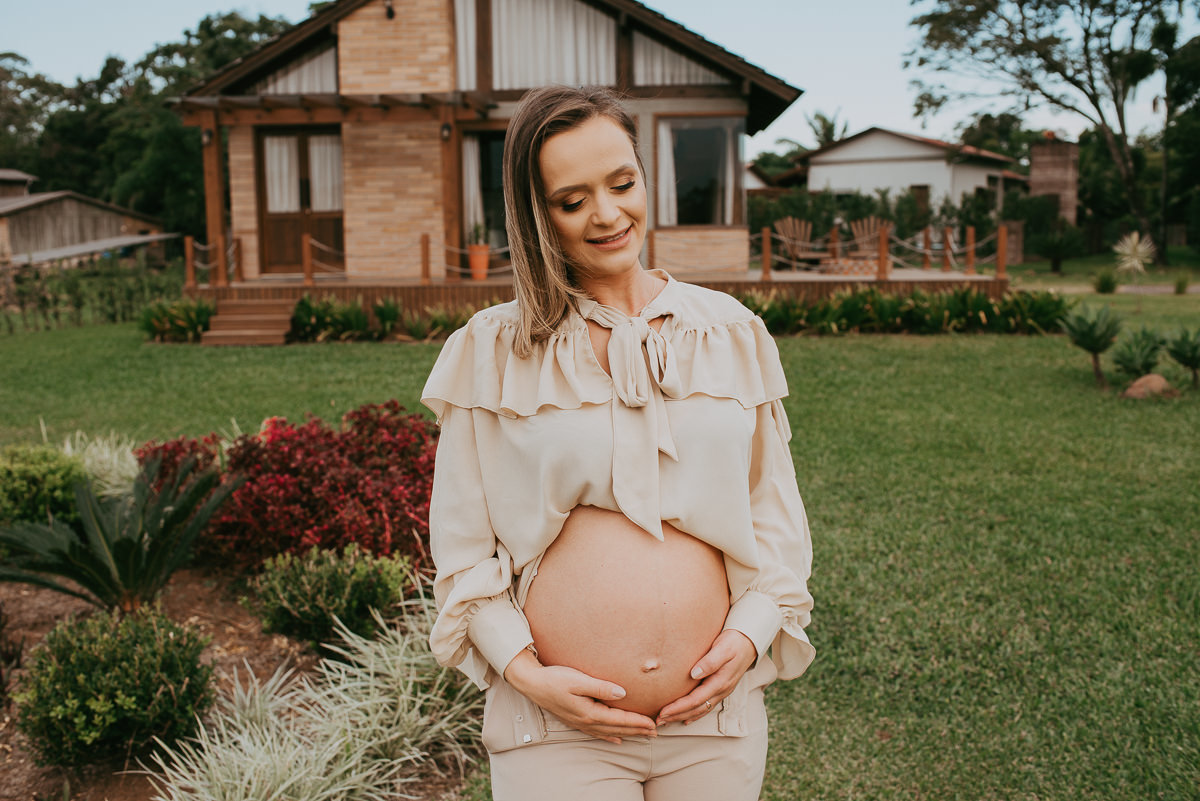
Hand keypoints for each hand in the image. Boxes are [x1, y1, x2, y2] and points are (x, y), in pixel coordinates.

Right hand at [503, 649, 657, 743]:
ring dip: (627, 734)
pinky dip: (609, 736)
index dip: (637, 722)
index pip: (619, 719)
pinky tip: (616, 739)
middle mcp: (586, 721)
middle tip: (655, 733)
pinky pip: (597, 733)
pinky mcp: (575, 720)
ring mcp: (580, 722)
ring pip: (609, 732)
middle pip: (617, 728)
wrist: (532, 683)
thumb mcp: (578, 679)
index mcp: (590, 712)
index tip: (653, 724)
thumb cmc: (555, 679)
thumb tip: (622, 693)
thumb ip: (601, 687)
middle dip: (637, 731)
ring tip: (642, 736)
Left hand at [655, 629, 755, 726]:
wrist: (749, 641)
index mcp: (720, 682)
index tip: (663, 712)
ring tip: (666, 721)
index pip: (695, 700)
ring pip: (701, 709)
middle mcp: (721, 690)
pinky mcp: (721, 688)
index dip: (678, 707)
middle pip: (696, 708)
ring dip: (683, 716)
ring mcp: (722, 691)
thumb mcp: (723, 648)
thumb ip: (710, 661)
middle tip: (658, 721)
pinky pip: (706, 706)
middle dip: (676, 715)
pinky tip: (685, 718)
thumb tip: (694, 673)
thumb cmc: (734, 642)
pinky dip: (695, 714)